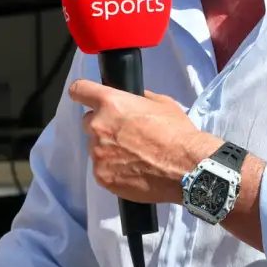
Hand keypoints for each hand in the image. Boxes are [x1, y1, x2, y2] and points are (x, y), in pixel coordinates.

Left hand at [68, 80, 220, 204]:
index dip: (81, 92)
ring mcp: (98, 153)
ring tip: (133, 157)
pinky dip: (112, 169)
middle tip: (124, 134)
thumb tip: (131, 99)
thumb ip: (139, 98)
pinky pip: (101, 168)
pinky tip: (132, 171)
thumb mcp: (162, 103)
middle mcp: (99, 126)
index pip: (79, 90)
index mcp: (111, 104)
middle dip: (102, 126)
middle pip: (88, 122)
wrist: (187, 168)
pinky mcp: (101, 175)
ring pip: (95, 147)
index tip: (83, 96)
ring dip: (108, 149)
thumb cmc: (178, 133)